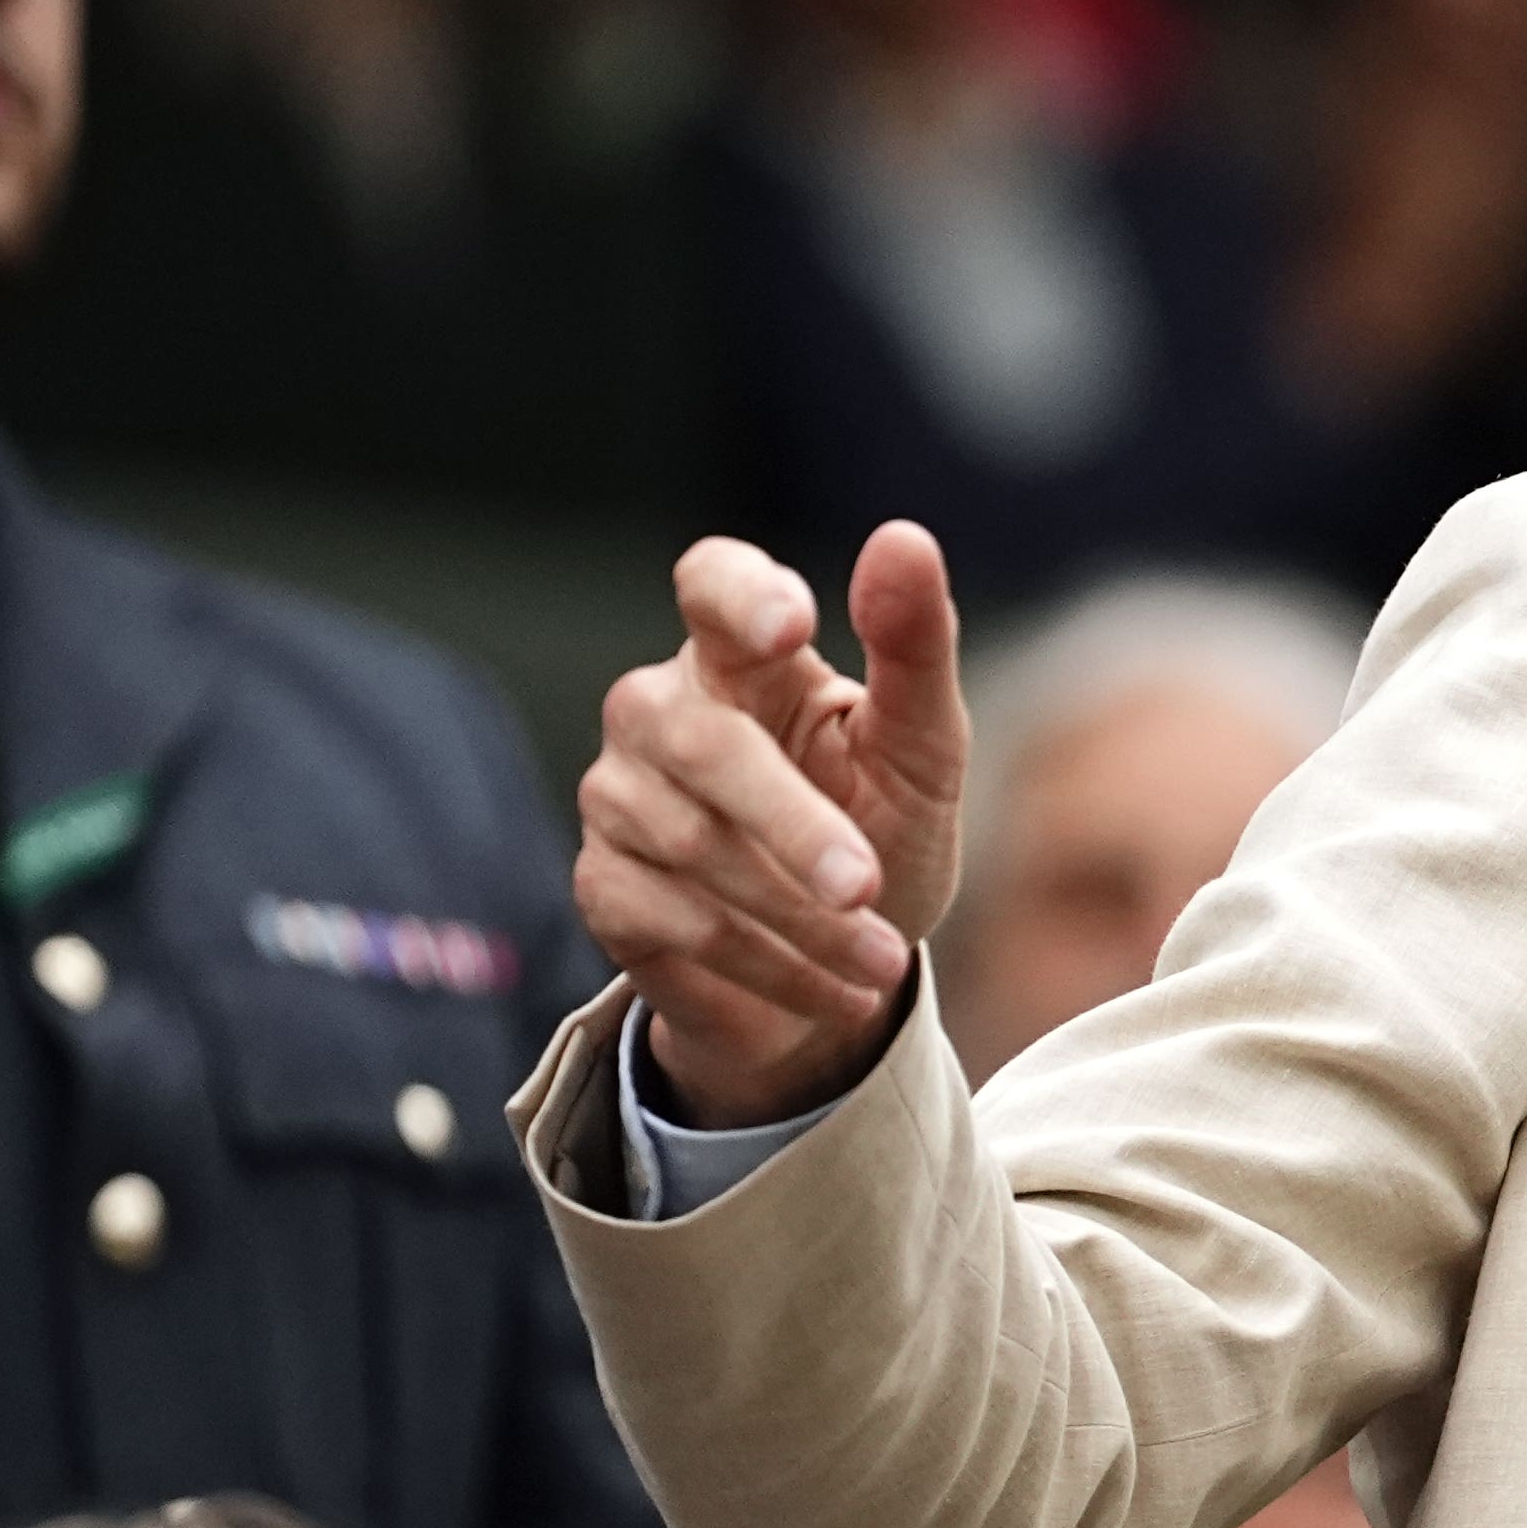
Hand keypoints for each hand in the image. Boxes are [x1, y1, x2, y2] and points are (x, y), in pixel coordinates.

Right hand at [576, 523, 969, 1127]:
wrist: (839, 968)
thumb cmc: (878, 827)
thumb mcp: (922, 747)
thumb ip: (914, 648)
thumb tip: (905, 539)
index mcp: (742, 655)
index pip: (710, 584)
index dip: (739, 596)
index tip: (793, 624)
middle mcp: (662, 709)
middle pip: (699, 740)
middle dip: (791, 821)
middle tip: (867, 884)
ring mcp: (618, 795)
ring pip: (691, 843)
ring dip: (798, 915)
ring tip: (882, 958)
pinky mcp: (604, 885)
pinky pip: (675, 922)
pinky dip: (769, 963)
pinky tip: (837, 989)